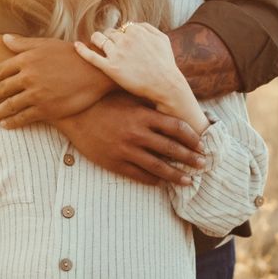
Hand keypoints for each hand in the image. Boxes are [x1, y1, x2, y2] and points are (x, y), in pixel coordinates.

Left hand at [0, 36, 113, 127]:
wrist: (95, 72)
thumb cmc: (71, 54)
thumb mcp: (46, 44)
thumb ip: (23, 44)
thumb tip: (4, 38)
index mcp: (26, 59)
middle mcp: (28, 76)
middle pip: (0, 90)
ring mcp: (36, 94)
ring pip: (9, 106)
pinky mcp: (46, 109)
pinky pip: (23, 118)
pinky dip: (12, 122)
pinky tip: (5, 124)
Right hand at [59, 92, 205, 185]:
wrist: (74, 114)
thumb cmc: (103, 101)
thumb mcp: (127, 96)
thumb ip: (148, 103)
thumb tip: (172, 105)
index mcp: (142, 115)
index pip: (176, 127)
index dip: (191, 137)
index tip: (201, 144)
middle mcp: (136, 133)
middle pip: (171, 149)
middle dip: (190, 158)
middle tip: (203, 164)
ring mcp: (125, 150)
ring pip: (157, 167)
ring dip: (176, 175)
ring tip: (188, 180)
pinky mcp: (114, 162)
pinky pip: (139, 175)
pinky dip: (152, 180)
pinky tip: (161, 183)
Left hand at [75, 22, 187, 105]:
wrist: (165, 85)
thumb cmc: (165, 63)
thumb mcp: (162, 38)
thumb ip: (147, 27)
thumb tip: (134, 24)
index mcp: (136, 31)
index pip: (121, 28)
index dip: (121, 35)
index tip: (123, 43)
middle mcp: (125, 40)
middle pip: (109, 33)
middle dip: (109, 38)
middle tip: (111, 47)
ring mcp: (116, 54)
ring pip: (99, 40)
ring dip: (97, 41)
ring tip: (96, 45)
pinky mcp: (110, 68)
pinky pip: (91, 56)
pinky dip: (82, 50)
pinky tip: (76, 45)